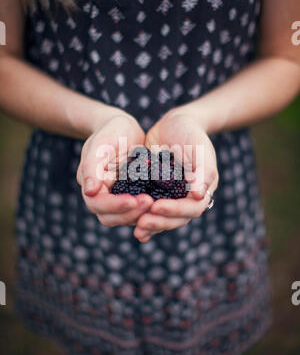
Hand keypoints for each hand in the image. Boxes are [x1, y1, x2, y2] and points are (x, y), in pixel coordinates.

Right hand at [76, 112, 152, 226]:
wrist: (125, 129)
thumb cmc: (112, 132)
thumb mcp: (101, 143)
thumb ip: (92, 166)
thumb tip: (90, 191)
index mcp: (91, 184)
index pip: (97, 203)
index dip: (115, 205)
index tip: (134, 200)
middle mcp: (102, 195)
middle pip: (109, 217)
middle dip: (129, 213)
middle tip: (150, 202)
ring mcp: (117, 198)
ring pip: (124, 218)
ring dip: (140, 215)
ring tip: (157, 204)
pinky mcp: (133, 197)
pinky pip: (138, 211)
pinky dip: (149, 212)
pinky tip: (163, 205)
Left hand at [133, 111, 218, 241]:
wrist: (173, 125)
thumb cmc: (190, 134)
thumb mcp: (199, 149)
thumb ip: (203, 172)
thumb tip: (199, 195)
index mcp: (202, 190)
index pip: (193, 208)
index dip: (175, 210)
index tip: (156, 206)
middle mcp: (188, 198)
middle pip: (178, 219)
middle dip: (160, 222)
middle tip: (142, 223)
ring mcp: (172, 198)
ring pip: (165, 219)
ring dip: (151, 225)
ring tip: (137, 229)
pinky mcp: (157, 195)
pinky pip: (152, 212)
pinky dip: (144, 219)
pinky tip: (132, 227)